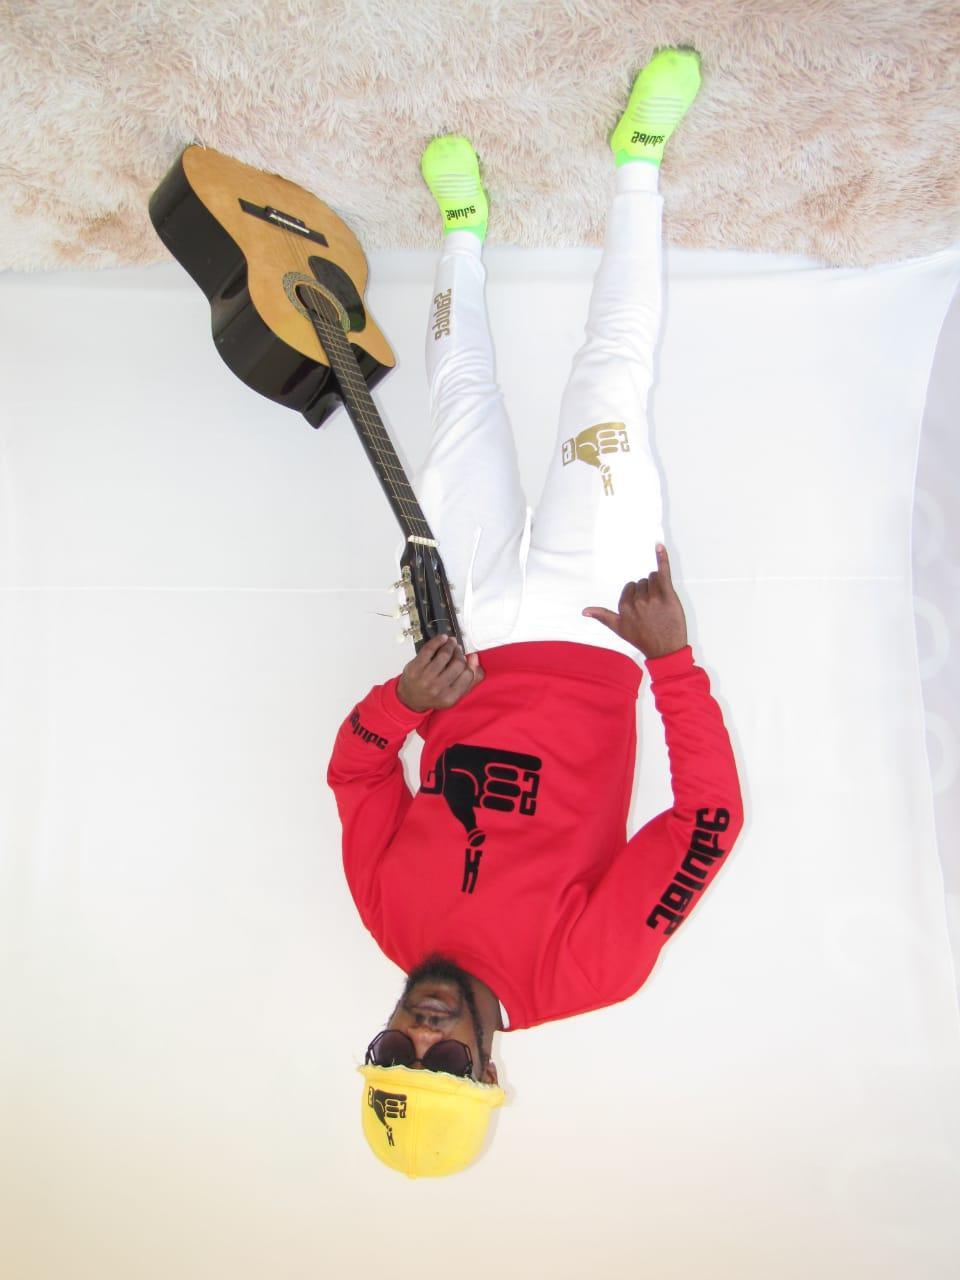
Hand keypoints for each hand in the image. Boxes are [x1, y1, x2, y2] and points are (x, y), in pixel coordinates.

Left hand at [396, 633, 484, 711]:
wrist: (411, 699)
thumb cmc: (434, 695)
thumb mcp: (454, 694)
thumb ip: (470, 680)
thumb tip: (475, 658)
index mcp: (450, 698)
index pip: (468, 675)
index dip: (470, 664)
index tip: (467, 657)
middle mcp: (437, 689)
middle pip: (458, 664)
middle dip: (459, 653)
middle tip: (458, 649)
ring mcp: (425, 678)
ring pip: (444, 655)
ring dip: (450, 645)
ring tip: (451, 642)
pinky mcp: (415, 668)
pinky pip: (429, 649)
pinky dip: (437, 641)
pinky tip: (442, 638)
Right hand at [582, 544, 687, 659]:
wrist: (666, 650)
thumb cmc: (643, 639)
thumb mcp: (619, 628)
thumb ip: (602, 616)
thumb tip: (584, 611)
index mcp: (625, 606)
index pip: (631, 587)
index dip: (638, 595)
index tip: (644, 607)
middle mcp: (637, 601)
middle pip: (642, 582)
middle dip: (648, 591)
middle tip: (654, 609)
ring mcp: (653, 597)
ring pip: (653, 578)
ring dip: (657, 586)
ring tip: (662, 603)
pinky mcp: (668, 595)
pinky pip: (663, 572)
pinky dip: (662, 558)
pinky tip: (659, 546)